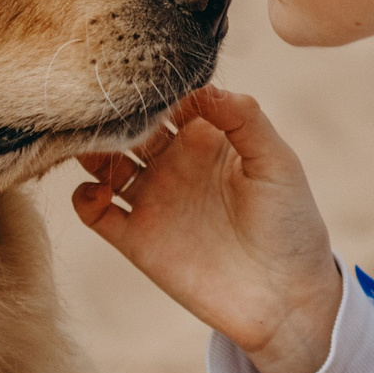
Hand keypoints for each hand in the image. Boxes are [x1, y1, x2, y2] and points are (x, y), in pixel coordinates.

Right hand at [72, 86, 342, 372]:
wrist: (285, 299)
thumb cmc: (291, 224)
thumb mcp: (277, 162)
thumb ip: (244, 118)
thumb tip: (201, 86)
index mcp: (207, 137)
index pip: (168, 96)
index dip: (154, 83)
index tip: (142, 73)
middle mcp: (174, 162)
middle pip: (129, 124)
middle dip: (113, 111)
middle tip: (101, 102)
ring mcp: (153, 199)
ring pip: (103, 161)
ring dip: (89, 147)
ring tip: (89, 142)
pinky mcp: (136, 239)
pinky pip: (94, 210)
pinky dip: (82, 196)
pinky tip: (98, 192)